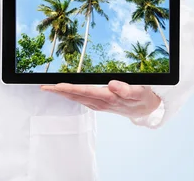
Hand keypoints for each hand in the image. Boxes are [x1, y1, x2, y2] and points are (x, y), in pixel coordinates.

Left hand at [40, 81, 161, 117]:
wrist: (149, 108)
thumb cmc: (143, 97)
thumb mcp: (139, 92)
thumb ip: (126, 89)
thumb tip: (111, 85)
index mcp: (108, 98)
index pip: (84, 91)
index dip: (68, 88)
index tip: (55, 86)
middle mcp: (101, 102)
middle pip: (76, 96)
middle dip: (59, 91)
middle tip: (43, 87)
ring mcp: (100, 104)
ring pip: (77, 98)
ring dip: (63, 93)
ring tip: (50, 88)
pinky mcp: (101, 103)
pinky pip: (82, 99)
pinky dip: (71, 94)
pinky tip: (65, 92)